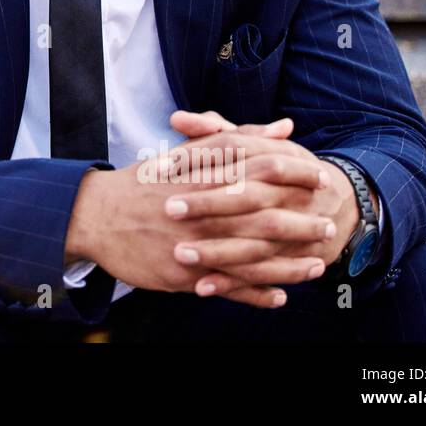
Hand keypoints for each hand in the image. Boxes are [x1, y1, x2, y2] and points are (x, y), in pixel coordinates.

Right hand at [66, 121, 329, 308]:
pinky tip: (279, 297)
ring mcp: (193, 245)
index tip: (320, 177)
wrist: (96, 215)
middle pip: (262, 216)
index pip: (260, 170)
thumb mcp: (187, 153)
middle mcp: (201, 211)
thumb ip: (238, 138)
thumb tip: (285, 128)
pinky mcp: (182, 274)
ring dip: (288, 264)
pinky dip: (255, 293)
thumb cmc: (145, 182)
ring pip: (251, 257)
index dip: (295, 174)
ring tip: (317, 265)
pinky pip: (226, 287)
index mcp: (202, 177)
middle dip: (300, 222)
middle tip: (328, 224)